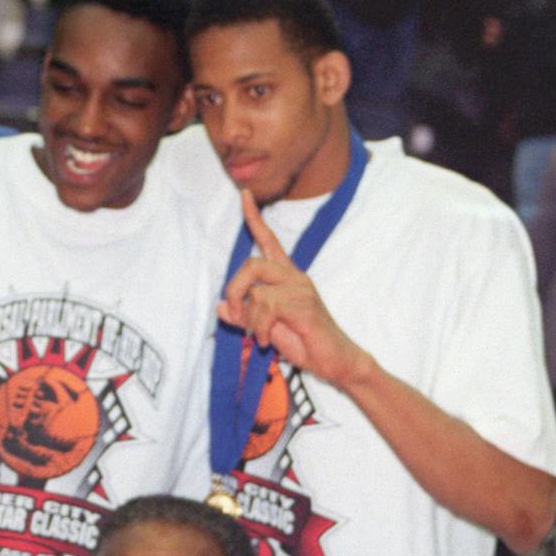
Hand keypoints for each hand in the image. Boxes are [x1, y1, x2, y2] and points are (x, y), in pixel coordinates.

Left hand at [216, 189, 368, 386]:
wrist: (335, 361)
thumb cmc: (304, 343)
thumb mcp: (266, 328)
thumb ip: (244, 316)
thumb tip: (220, 308)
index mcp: (286, 277)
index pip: (268, 240)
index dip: (254, 218)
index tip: (243, 194)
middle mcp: (294, 277)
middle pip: (251, 264)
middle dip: (234, 291)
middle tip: (236, 315)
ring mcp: (300, 289)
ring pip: (256, 291)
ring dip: (249, 319)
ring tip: (259, 336)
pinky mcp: (303, 305)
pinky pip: (266, 307)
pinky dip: (259, 328)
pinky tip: (267, 342)